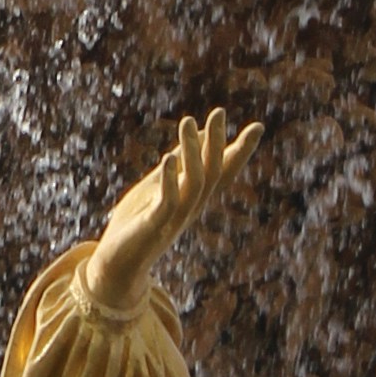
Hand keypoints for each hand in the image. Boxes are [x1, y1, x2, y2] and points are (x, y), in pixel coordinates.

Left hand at [84, 105, 261, 319]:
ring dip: (192, 151)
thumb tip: (197, 133)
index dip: (240, 151)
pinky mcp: (154, 226)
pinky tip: (168, 157)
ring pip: (194, 183)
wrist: (117, 264)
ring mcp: (175, 218)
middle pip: (213, 173)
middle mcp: (191, 208)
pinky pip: (168, 202)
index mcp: (193, 198)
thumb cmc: (137, 223)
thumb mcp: (159, 186)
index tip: (258, 126)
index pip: (223, 172)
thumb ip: (179, 164)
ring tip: (188, 121)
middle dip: (217, 143)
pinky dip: (170, 179)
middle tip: (219, 112)